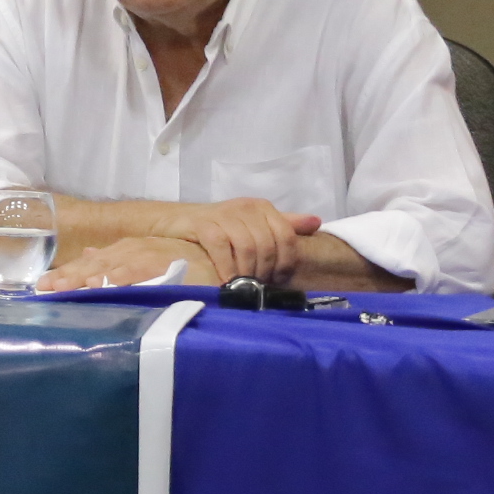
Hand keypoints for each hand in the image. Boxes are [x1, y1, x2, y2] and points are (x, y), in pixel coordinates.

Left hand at [39, 235, 214, 290]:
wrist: (213, 258)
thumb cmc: (175, 262)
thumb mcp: (139, 259)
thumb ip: (113, 260)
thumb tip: (87, 255)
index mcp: (121, 252)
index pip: (86, 264)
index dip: (64, 274)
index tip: (42, 288)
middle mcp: (129, 251)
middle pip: (93, 265)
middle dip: (69, 276)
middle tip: (48, 290)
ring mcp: (146, 255)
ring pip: (111, 267)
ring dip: (90, 277)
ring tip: (70, 288)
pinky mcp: (165, 263)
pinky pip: (141, 271)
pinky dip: (123, 277)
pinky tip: (107, 285)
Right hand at [166, 196, 318, 287]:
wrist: (177, 222)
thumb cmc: (219, 227)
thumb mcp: (254, 224)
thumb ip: (284, 225)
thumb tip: (317, 223)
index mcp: (263, 208)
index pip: (287, 236)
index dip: (286, 262)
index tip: (278, 280)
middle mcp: (246, 207)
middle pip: (267, 245)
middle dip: (265, 271)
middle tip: (258, 286)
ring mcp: (224, 214)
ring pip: (247, 247)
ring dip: (247, 272)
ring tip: (243, 285)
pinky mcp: (203, 224)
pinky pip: (221, 247)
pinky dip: (227, 267)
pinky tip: (226, 280)